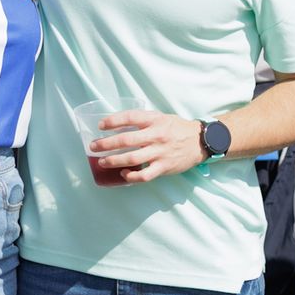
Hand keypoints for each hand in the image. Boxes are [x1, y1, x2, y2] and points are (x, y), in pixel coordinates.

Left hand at [87, 111, 204, 182]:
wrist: (200, 142)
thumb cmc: (177, 128)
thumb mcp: (161, 117)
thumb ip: (143, 120)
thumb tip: (118, 124)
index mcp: (155, 120)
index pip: (130, 117)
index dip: (113, 121)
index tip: (100, 125)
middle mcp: (157, 135)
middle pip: (126, 140)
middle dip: (106, 144)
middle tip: (94, 146)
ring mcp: (160, 153)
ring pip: (132, 159)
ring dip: (113, 161)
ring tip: (102, 161)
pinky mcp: (163, 167)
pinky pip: (144, 176)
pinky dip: (130, 177)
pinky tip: (123, 174)